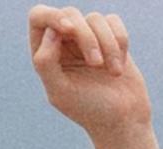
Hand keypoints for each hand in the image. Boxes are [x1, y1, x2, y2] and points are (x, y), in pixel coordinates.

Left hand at [29, 8, 149, 134]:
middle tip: (95, 64)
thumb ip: (45, 62)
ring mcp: (88, 38)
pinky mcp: (110, 37)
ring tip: (114, 73)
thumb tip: (51, 31)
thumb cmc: (90, 110)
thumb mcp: (61, 92)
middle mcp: (65, 42)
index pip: (39, 17)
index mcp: (46, 53)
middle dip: (85, 36)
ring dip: (107, 44)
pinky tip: (120, 65)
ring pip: (95, 19)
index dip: (52, 16)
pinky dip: (120, 41)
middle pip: (70, 14)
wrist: (124, 121)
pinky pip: (113, 21)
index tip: (68, 29)